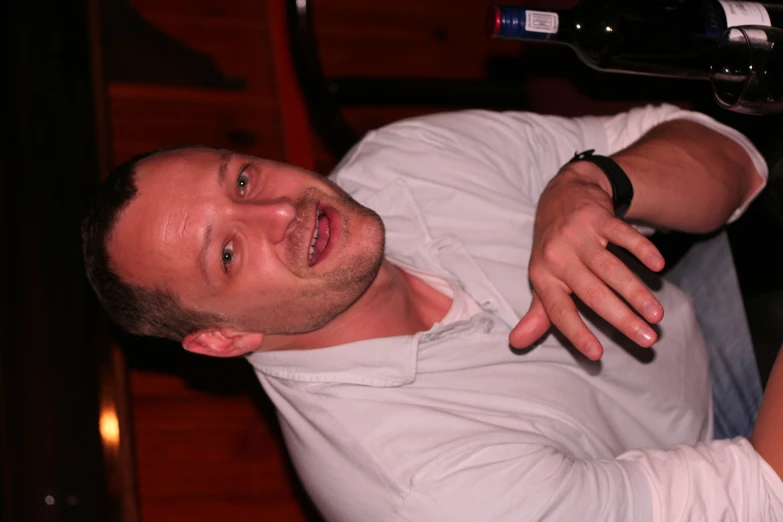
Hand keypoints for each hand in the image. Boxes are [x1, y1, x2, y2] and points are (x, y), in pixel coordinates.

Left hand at [509, 164, 665, 359]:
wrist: (561, 194)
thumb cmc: (553, 247)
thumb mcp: (541, 277)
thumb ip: (538, 313)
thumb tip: (517, 343)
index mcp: (542, 277)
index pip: (558, 311)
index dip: (576, 333)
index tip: (597, 355)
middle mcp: (557, 257)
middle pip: (591, 293)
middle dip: (621, 318)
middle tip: (647, 340)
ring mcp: (577, 235)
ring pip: (609, 268)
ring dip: (635, 292)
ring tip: (657, 315)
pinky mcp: (597, 216)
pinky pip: (622, 234)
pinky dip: (642, 248)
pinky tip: (658, 265)